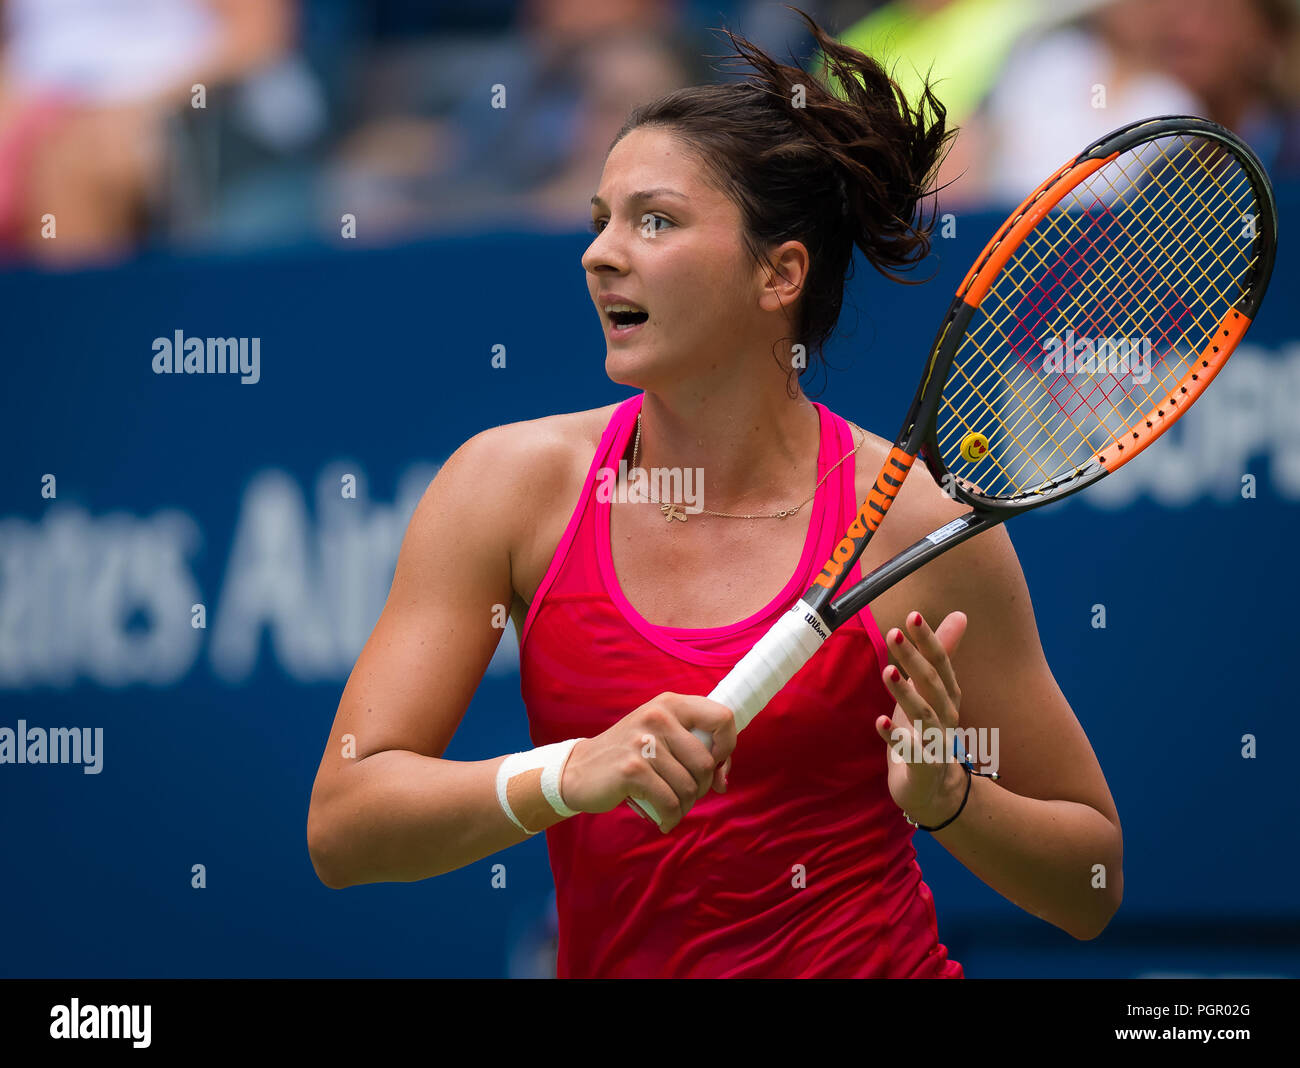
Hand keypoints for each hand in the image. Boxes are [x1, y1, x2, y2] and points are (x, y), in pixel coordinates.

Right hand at [560, 693, 735, 831]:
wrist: (578, 770)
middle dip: (700, 788)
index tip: (715, 765)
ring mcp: (643, 742)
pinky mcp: (631, 770)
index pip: (723, 717)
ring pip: (689, 788)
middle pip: (706, 763)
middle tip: (683, 794)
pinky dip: (670, 818)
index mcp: (671, 703)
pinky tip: (662, 819)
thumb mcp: (661, 737)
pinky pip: (669, 802)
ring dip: (683, 806)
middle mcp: (658, 716)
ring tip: (669, 806)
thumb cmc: (629, 756)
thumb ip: (695, 749)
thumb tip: (722, 779)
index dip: (727, 747)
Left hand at [875, 610, 969, 827]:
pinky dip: (895, 737)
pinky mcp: (922, 768)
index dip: (929, 641)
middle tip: (894, 634)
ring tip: (888, 672)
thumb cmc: (928, 731)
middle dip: (915, 659)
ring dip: (906, 693)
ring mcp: (936, 743)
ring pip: (924, 716)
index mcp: (947, 697)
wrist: (936, 790)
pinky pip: (911, 752)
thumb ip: (942, 654)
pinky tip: (879, 721)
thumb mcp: (932, 690)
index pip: (941, 664)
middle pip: (933, 685)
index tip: (913, 616)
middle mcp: (946, 717)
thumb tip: (960, 614)